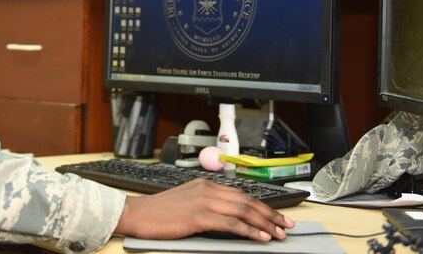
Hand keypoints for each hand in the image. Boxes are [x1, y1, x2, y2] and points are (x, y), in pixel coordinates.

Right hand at [113, 178, 294, 240]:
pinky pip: (231, 222)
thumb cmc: (159, 213)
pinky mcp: (198, 216)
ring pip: (243, 210)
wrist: (137, 213)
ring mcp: (203, 201)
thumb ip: (207, 206)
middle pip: (247, 200)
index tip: (276, 216)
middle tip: (285, 225)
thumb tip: (230, 219)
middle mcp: (207, 189)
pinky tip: (259, 237)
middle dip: (270, 214)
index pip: (241, 194)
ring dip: (264, 223)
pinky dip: (249, 230)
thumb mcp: (187, 203)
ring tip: (278, 233)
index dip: (262, 206)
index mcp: (205, 185)